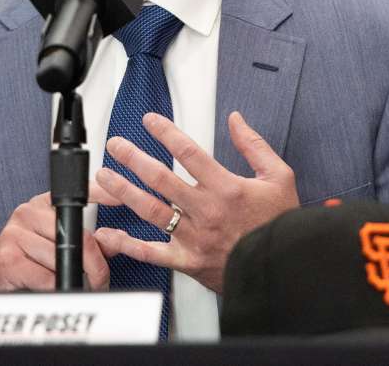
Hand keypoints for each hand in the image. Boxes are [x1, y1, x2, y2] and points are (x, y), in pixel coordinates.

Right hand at [0, 190, 109, 291]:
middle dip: (94, 263)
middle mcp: (27, 213)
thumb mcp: (59, 245)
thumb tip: (116, 240)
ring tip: (80, 287)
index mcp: (41, 205)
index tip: (121, 199)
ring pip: (63, 258)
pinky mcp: (8, 259)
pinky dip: (57, 288)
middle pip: (77, 235)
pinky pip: (47, 277)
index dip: (103, 194)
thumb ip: (89, 242)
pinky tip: (56, 290)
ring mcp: (15, 235)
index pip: (77, 193)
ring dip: (77, 279)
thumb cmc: (27, 261)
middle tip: (101, 279)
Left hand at [90, 111, 298, 293]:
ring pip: (151, 210)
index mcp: (227, 188)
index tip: (149, 120)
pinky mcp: (187, 261)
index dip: (165, 132)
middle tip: (116, 145)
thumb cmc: (280, 225)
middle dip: (134, 158)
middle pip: (161, 178)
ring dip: (124, 191)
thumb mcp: (279, 177)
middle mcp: (206, 210)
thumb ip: (254, 145)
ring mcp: (194, 237)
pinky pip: (152, 253)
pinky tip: (108, 234)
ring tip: (105, 176)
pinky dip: (127, 244)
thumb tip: (236, 119)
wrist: (283, 269)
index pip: (189, 152)